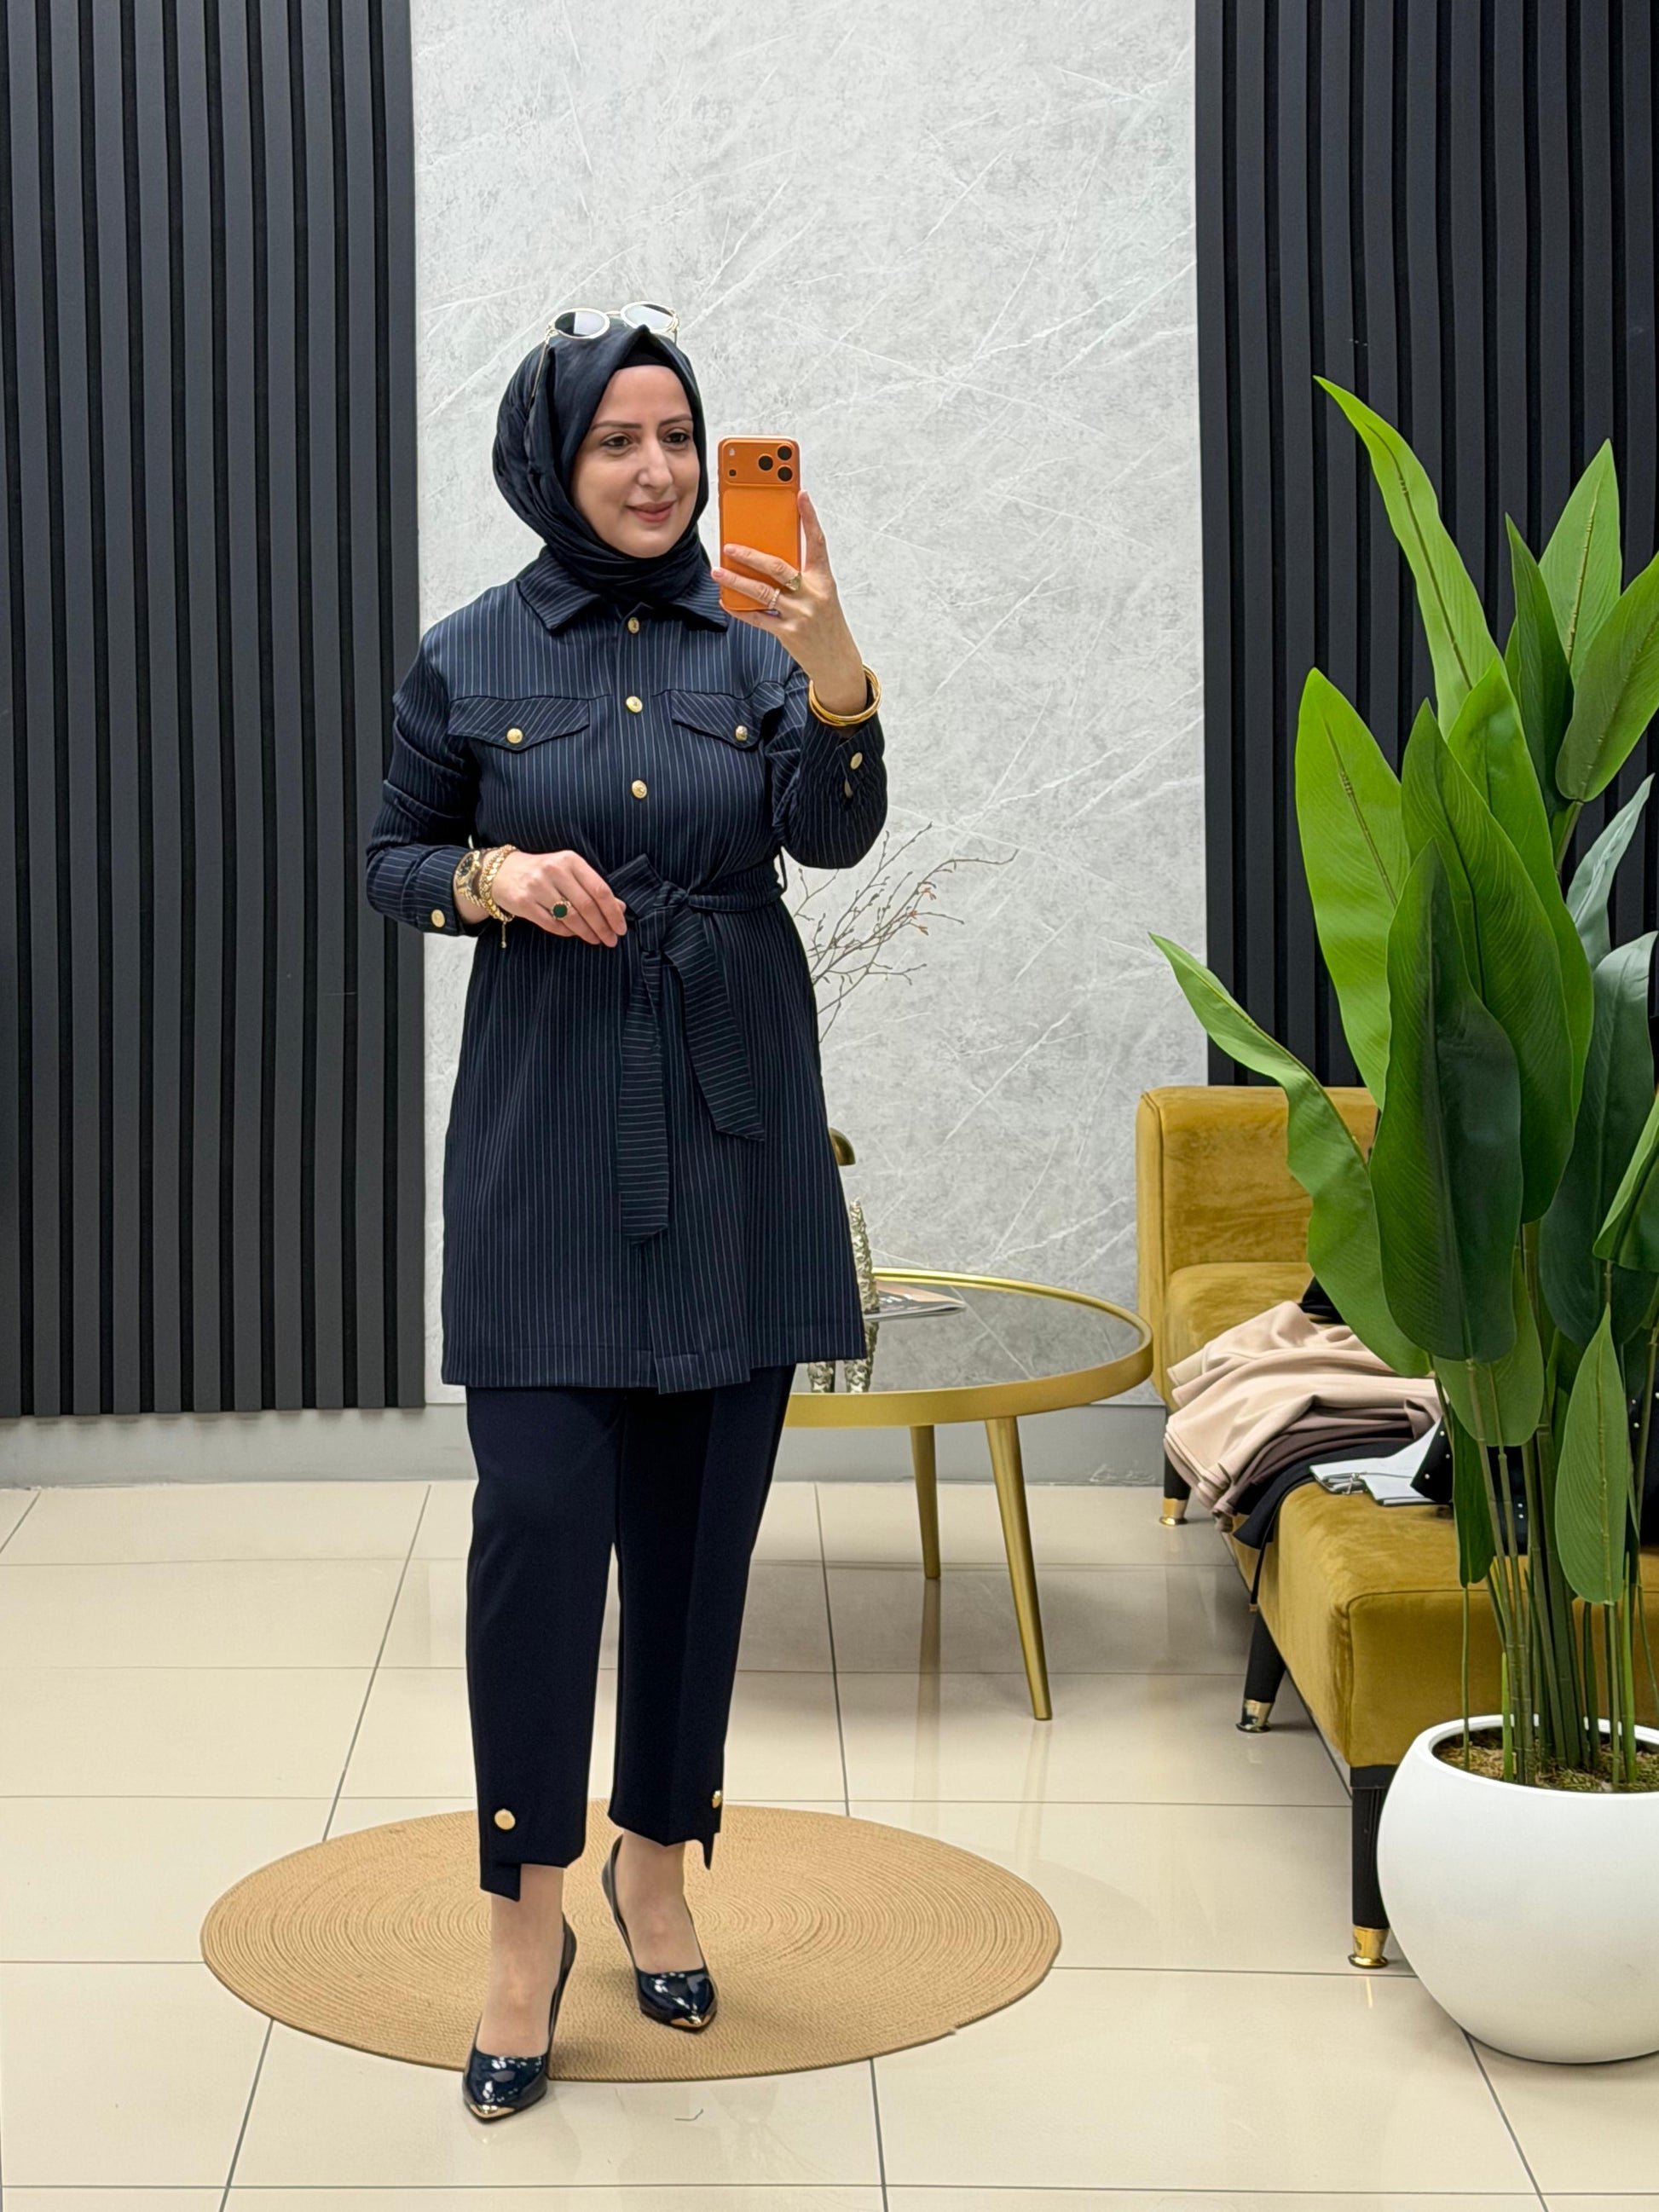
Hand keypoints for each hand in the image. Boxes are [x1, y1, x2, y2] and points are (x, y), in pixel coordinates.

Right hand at [491, 849, 627, 945]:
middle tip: (611, 940)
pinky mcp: (524, 902)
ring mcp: (537, 886)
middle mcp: (554, 870)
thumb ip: (594, 888)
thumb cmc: (544, 873)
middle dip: (602, 927)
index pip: (600, 889)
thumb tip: (621, 908)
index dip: (613, 912)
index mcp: (570, 860)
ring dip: (586, 932)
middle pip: (587, 906)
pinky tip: (574, 934)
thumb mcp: (570, 872)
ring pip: (570, 917)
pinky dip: (567, 932)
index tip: (621, 928)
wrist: (503, 873)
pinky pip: (552, 924)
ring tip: (595, 940)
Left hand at [712, 488, 868, 712]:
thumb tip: (767, 557)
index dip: (810, 517)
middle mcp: (813, 595)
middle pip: (778, 567)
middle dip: (751, 555)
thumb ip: (800, 576)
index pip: (817, 542)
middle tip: (730, 547)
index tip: (800, 495)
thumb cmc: (825, 623)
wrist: (837, 661)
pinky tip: (726, 601)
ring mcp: (800, 615)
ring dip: (736, 581)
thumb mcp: (821, 595)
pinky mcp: (788, 634)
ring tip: (718, 572)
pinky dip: (740, 609)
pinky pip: (758, 618)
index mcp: (823, 580)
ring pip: (762, 592)